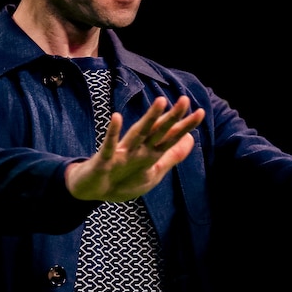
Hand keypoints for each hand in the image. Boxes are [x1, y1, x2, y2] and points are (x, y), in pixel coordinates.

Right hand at [65, 95, 204, 201]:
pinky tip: (117, 117)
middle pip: (158, 131)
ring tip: (160, 101)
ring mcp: (121, 152)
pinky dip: (113, 133)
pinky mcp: (105, 160)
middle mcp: (138, 148)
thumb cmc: (122, 179)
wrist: (91, 191)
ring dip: (149, 119)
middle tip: (185, 100)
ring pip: (138, 133)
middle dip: (172, 117)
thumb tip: (190, 139)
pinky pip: (109, 146)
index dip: (185, 127)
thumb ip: (171, 156)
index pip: (171, 138)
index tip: (201, 112)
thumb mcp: (152, 172)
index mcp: (150, 153)